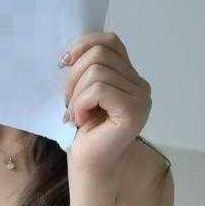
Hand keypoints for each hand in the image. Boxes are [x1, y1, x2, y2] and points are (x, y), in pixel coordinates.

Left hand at [59, 32, 151, 176]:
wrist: (88, 164)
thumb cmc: (84, 130)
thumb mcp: (82, 90)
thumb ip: (87, 68)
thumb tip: (70, 53)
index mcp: (130, 76)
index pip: (110, 41)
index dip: (83, 45)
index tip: (64, 63)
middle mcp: (140, 85)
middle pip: (100, 54)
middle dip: (74, 75)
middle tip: (68, 101)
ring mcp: (140, 98)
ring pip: (97, 72)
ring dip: (76, 94)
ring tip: (75, 114)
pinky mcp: (133, 111)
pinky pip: (99, 90)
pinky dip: (81, 104)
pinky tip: (81, 120)